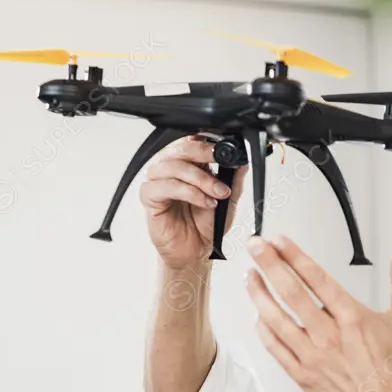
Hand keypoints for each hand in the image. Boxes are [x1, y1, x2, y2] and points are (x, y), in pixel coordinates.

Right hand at [140, 136, 245, 269]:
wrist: (196, 251)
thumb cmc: (205, 225)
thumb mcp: (228, 200)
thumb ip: (234, 180)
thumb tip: (242, 161)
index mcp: (187, 163)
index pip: (191, 140)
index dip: (207, 140)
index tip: (225, 148)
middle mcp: (170, 168)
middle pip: (180, 148)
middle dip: (204, 154)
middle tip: (222, 163)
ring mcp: (157, 181)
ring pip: (173, 166)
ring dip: (200, 179)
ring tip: (217, 194)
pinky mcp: (149, 197)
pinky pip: (165, 186)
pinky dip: (188, 192)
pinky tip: (204, 202)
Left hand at [245, 234, 391, 391]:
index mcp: (352, 318)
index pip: (316, 278)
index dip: (294, 255)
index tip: (279, 240)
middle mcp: (329, 336)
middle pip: (291, 293)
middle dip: (269, 265)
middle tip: (255, 247)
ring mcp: (312, 356)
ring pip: (276, 319)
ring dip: (259, 295)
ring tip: (249, 277)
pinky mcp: (302, 375)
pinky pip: (275, 348)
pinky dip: (263, 330)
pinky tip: (258, 315)